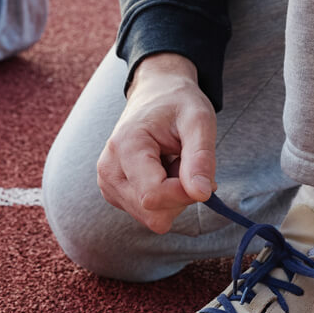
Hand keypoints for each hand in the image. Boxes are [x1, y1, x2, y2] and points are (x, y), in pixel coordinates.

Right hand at [96, 53, 216, 232]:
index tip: (204, 175)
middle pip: (153, 213)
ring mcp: (108, 185)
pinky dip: (165, 198)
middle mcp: (108, 170)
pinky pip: (149, 214)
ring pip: (152, 218)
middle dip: (180, 195)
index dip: (185, 193)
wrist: (155, 94)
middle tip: (185, 162)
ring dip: (173, 197)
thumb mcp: (199, 120)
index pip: (153, 195)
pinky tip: (163, 171)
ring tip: (172, 163)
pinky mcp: (115, 194)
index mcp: (125, 146)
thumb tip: (202, 194)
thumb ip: (201, 157)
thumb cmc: (178, 104)